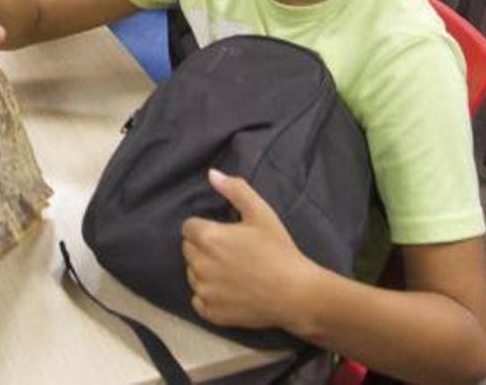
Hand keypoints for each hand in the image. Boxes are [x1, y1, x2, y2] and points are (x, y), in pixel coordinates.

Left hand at [181, 169, 317, 330]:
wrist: (296, 294)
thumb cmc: (279, 251)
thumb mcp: (261, 213)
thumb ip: (235, 190)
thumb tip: (212, 174)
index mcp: (208, 237)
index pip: (189, 227)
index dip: (206, 228)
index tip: (226, 235)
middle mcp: (200, 264)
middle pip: (188, 250)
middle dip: (203, 248)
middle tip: (231, 253)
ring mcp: (204, 290)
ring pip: (192, 274)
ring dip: (205, 271)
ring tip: (233, 272)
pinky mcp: (210, 312)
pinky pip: (198, 300)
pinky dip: (209, 296)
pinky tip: (230, 292)